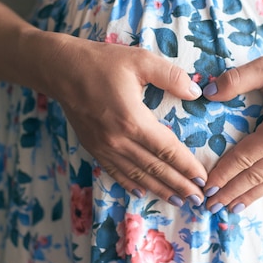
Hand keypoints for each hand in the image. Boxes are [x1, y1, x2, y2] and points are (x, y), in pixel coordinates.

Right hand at [44, 35, 207, 206]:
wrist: (60, 69)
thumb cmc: (102, 62)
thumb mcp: (141, 61)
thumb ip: (171, 76)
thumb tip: (195, 92)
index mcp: (133, 120)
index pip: (167, 150)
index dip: (187, 166)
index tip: (203, 179)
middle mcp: (119, 140)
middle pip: (155, 169)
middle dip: (179, 186)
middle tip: (198, 200)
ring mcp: (104, 147)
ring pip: (137, 175)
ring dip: (159, 189)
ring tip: (178, 201)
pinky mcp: (93, 147)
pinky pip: (115, 171)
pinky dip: (131, 184)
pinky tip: (142, 193)